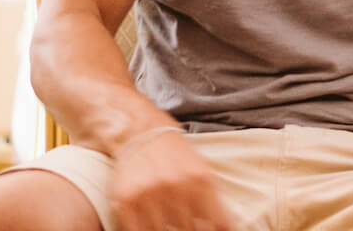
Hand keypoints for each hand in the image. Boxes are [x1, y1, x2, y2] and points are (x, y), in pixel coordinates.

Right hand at [108, 125, 231, 230]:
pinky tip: (151, 225)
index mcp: (200, 180)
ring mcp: (150, 195)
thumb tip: (225, 228)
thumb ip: (214, 199)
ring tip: (169, 225)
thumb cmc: (175, 154)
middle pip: (190, 230)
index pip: (217, 222)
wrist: (140, 131)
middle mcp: (176, 187)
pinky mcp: (126, 201)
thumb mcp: (202, 169)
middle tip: (186, 227)